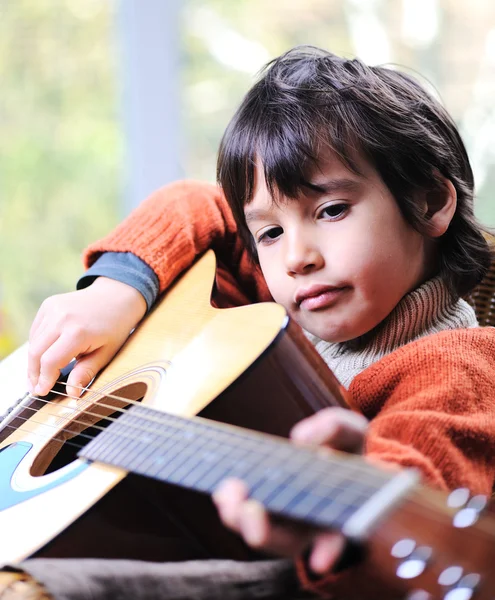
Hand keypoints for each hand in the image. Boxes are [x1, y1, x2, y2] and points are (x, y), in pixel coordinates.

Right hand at [28, 277, 146, 397]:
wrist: (116, 296)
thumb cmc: (115, 327)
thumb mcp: (106, 353)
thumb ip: (86, 372)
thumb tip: (72, 394)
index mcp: (77, 332)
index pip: (50, 361)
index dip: (44, 380)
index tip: (41, 392)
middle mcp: (61, 318)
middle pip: (36, 352)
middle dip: (33, 374)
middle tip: (36, 388)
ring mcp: (53, 308)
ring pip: (33, 341)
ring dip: (33, 361)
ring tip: (39, 376)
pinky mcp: (48, 304)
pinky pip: (36, 330)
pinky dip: (37, 345)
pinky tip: (44, 355)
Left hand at [213, 407, 367, 573]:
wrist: (329, 452)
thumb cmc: (343, 446)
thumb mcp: (349, 432)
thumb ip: (333, 428)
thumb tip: (300, 439)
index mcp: (339, 516)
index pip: (336, 540)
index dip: (328, 552)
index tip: (319, 562)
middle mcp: (309, 527)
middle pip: (286, 542)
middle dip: (263, 531)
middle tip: (250, 509)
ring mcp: (284, 522)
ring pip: (259, 532)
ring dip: (238, 516)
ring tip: (229, 489)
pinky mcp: (258, 505)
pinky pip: (241, 512)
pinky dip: (231, 501)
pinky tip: (224, 486)